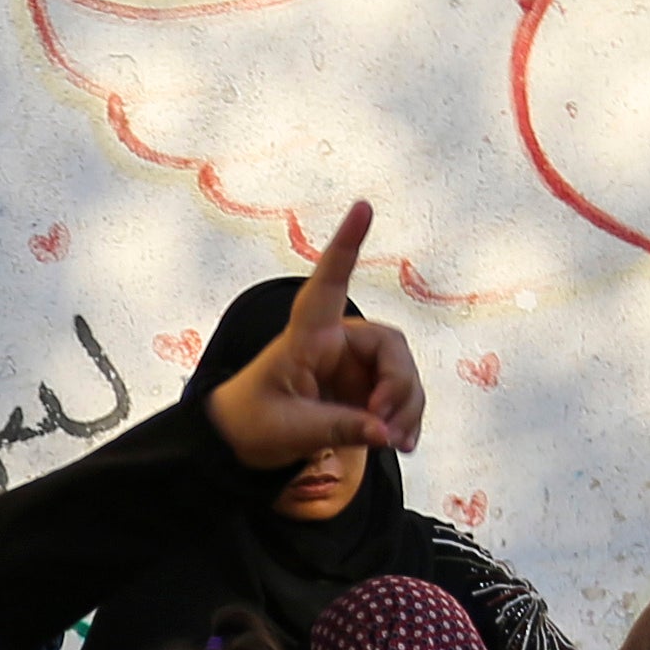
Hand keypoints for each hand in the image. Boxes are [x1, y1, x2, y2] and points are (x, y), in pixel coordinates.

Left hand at [199, 203, 425, 471]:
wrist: (243, 441)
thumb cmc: (253, 422)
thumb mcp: (289, 431)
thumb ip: (337, 428)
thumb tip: (384, 432)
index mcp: (306, 337)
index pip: (328, 285)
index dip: (345, 246)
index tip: (362, 207)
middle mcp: (336, 343)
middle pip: (389, 345)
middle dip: (399, 385)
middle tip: (385, 427)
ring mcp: (354, 367)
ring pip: (403, 373)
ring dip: (406, 408)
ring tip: (393, 443)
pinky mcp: (365, 390)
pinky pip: (402, 398)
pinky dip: (405, 420)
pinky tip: (401, 442)